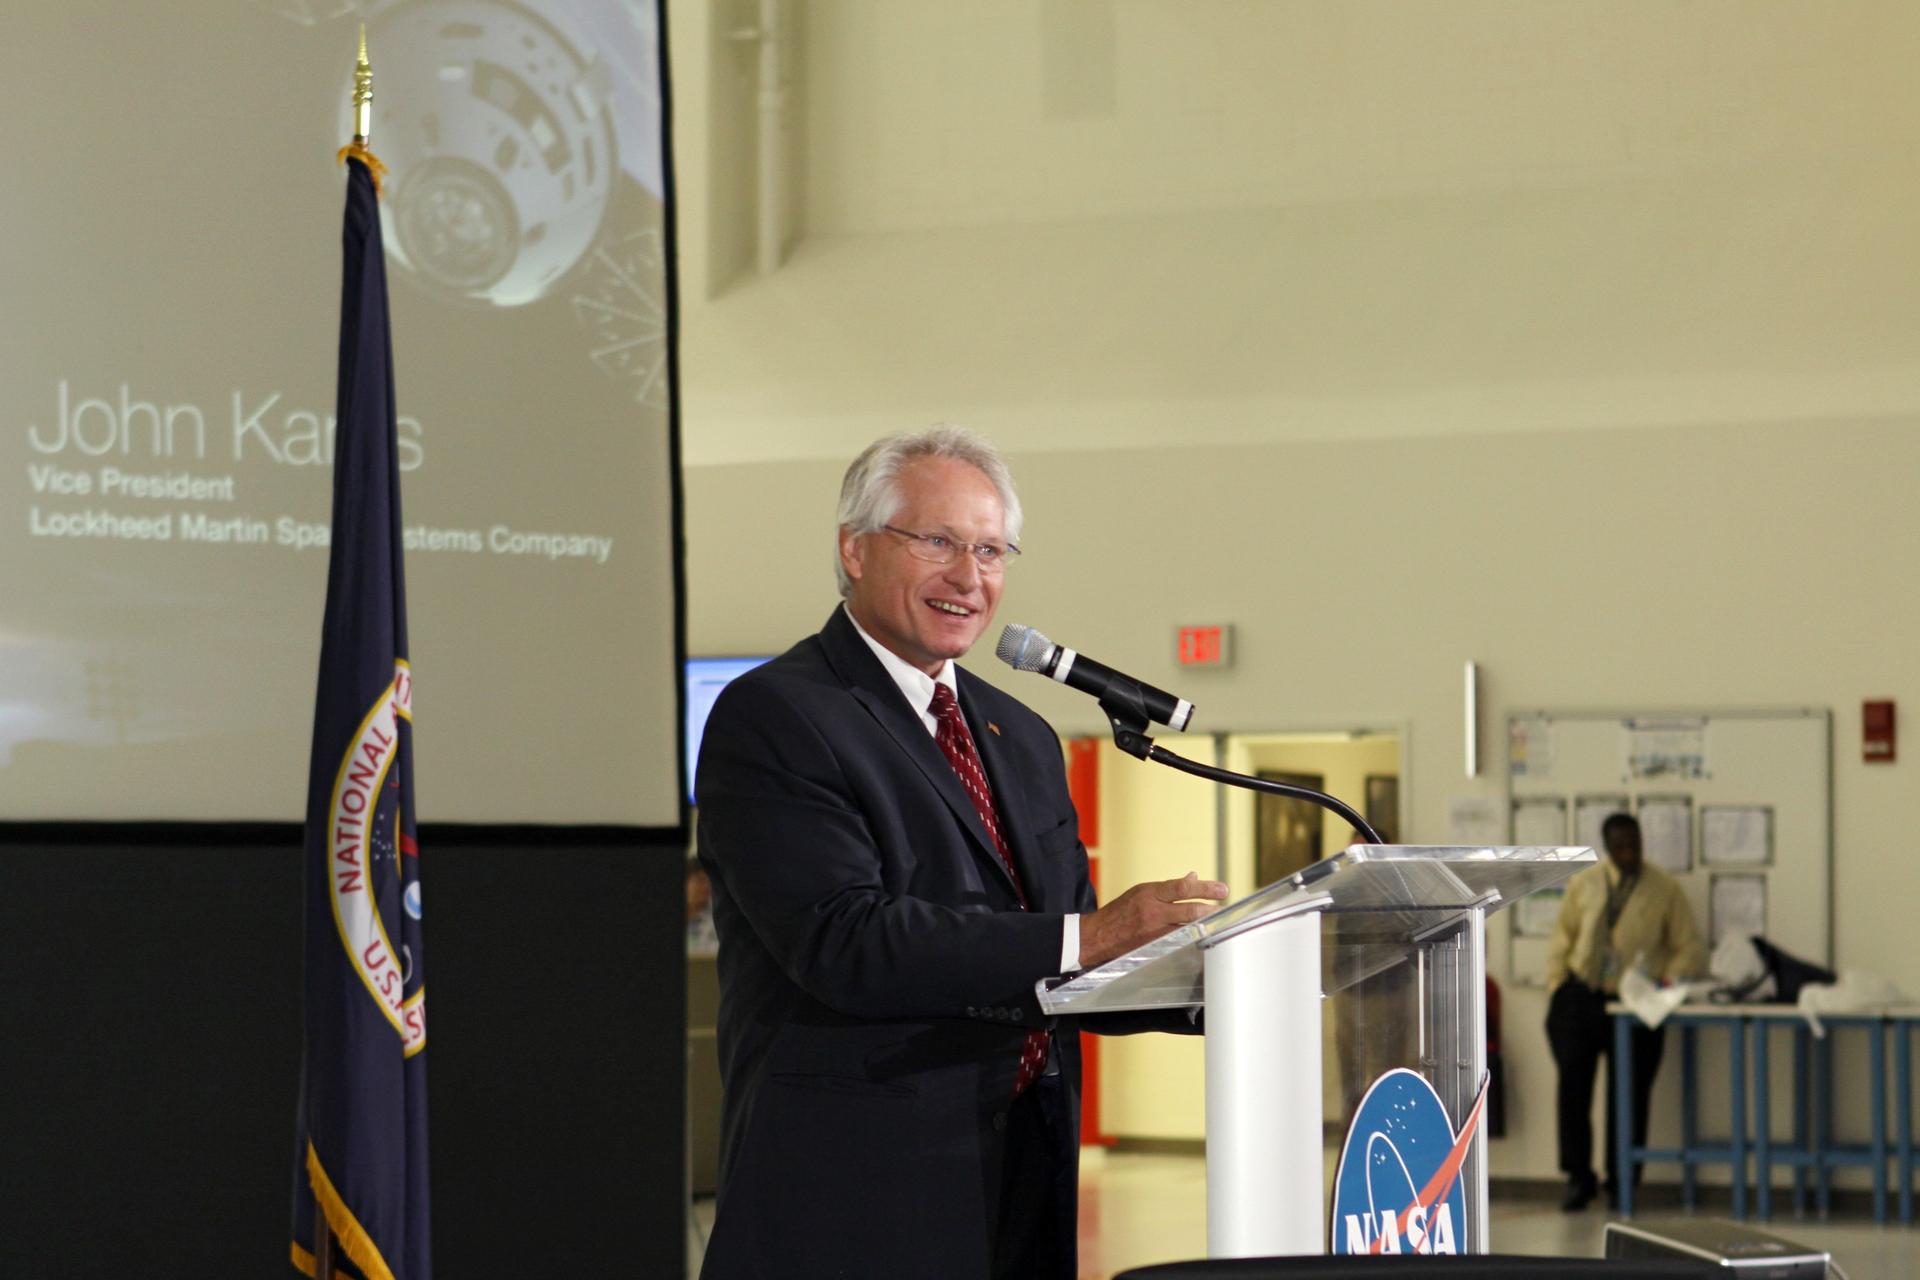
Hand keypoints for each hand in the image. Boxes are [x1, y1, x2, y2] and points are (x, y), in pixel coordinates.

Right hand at [1079, 871, 1228, 969]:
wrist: (1098, 935)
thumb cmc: (1121, 911)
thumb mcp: (1142, 892)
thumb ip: (1168, 888)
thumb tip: (1193, 878)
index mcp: (1149, 893)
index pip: (1182, 888)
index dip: (1205, 888)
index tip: (1222, 889)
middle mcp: (1153, 911)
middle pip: (1189, 910)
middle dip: (1211, 908)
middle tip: (1225, 906)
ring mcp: (1154, 931)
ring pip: (1187, 927)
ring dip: (1205, 924)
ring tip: (1219, 919)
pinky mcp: (1155, 946)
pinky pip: (1179, 940)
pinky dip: (1193, 936)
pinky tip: (1204, 934)